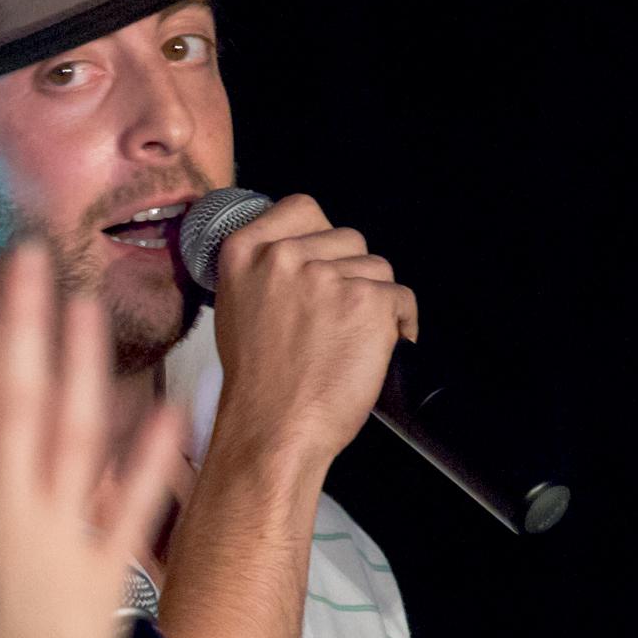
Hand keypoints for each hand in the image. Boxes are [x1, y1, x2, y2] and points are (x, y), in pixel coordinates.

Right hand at [0, 243, 183, 637]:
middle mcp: (1, 514)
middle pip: (13, 397)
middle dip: (21, 322)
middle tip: (31, 258)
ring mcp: (58, 541)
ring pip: (74, 433)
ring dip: (82, 363)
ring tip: (86, 304)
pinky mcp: (104, 578)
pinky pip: (134, 505)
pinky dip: (152, 454)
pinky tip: (168, 405)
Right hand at [210, 193, 417, 466]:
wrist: (273, 429)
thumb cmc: (257, 383)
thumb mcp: (236, 308)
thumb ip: (264, 270)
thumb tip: (301, 250)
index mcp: (244, 252)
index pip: (302, 208)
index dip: (320, 237)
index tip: (321, 264)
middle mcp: (284, 256)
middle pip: (347, 239)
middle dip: (349, 274)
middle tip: (330, 321)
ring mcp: (328, 277)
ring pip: (377, 268)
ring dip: (373, 301)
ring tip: (346, 341)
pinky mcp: (368, 302)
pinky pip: (401, 298)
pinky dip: (399, 326)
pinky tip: (371, 350)